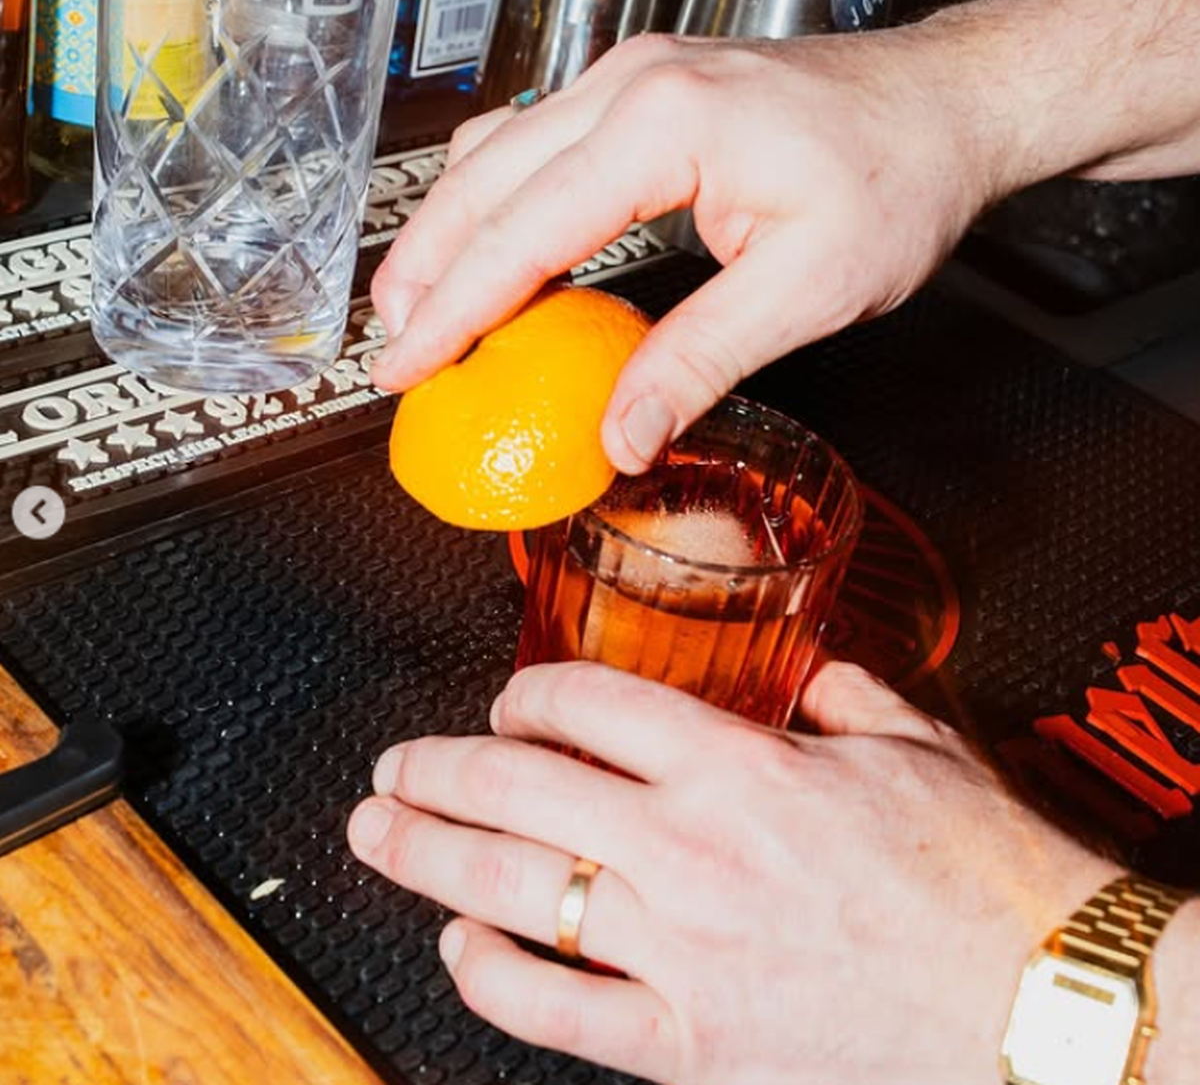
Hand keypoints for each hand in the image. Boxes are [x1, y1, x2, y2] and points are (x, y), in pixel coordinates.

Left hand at [347, 661, 1114, 1084]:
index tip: (512, 700)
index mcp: (741, 766)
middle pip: (520, 790)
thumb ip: (834, 685)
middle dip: (437, 769)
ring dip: (428, 855)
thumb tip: (795, 660)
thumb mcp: (908, 741)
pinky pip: (559, 1011)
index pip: (590, 704)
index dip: (530, 692)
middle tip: (393, 763)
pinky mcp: (692, 1042)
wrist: (1036, 1003)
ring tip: (377, 832)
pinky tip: (460, 946)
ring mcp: (681, 953)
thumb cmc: (978, 869)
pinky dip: (493, 975)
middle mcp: (692, 853)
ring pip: (514, 891)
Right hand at [369, 32, 999, 473]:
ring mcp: (631, 78)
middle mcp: (631, 84)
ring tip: (419, 307)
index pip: (521, 232)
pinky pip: (535, 142)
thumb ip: (700, 360)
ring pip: (495, 152)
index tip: (407, 366)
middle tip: (391, 347)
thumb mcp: (807, 289)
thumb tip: (619, 432)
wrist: (944, 105)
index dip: (454, 311)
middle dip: (423, 269)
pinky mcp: (642, 91)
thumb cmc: (896, 174)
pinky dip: (494, 203)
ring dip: (447, 231)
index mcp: (663, 126)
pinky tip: (491, 249)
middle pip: (482, 181)